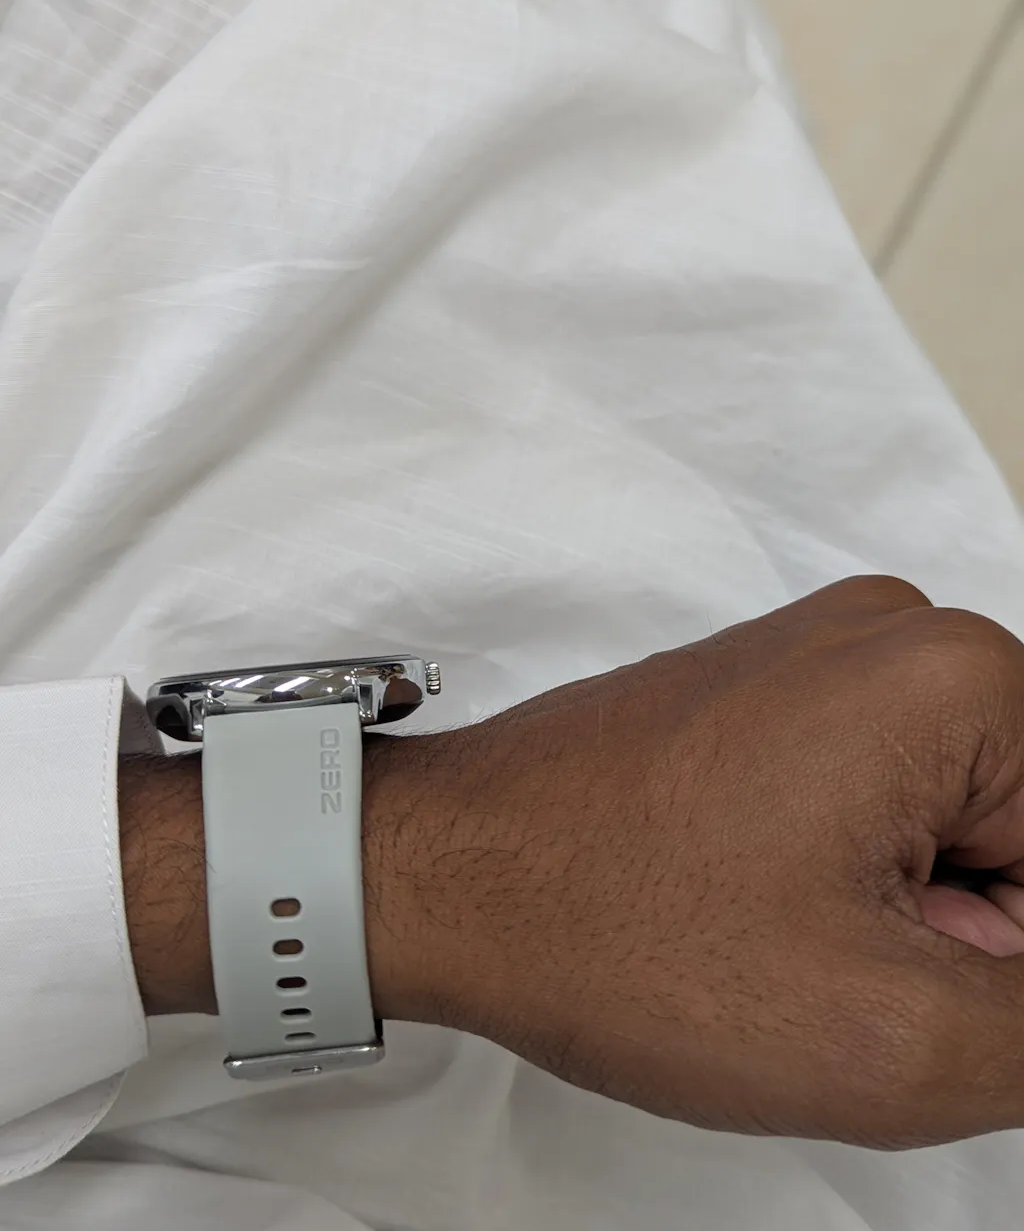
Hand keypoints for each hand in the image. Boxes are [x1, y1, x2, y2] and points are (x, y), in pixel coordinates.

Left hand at [365, 576, 1023, 1149]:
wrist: (442, 874)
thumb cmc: (624, 935)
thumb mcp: (900, 1035)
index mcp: (957, 678)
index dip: (1008, 962)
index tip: (905, 984)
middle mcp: (892, 633)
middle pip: (1018, 831)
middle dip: (959, 933)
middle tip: (833, 969)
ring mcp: (818, 654)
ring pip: (946, 824)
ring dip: (900, 912)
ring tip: (778, 940)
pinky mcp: (764, 690)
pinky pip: (872, 796)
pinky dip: (846, 875)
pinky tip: (753, 910)